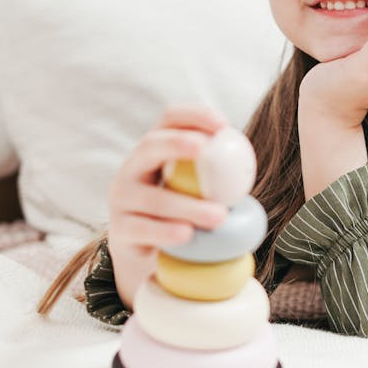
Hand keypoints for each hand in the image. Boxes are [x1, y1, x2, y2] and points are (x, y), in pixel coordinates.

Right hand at [107, 104, 229, 306]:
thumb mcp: (192, 186)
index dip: (195, 115)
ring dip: (188, 206)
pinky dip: (167, 232)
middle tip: (204, 148)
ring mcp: (122, 199)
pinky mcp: (120, 230)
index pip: (169, 118)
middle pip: (150, 145)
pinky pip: (144, 229)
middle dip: (176, 142)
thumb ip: (213, 173)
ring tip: (219, 216)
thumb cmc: (178, 211)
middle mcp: (132, 168)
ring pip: (153, 198)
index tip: (224, 125)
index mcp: (153, 150)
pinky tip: (188, 235)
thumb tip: (248, 167)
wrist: (142, 251)